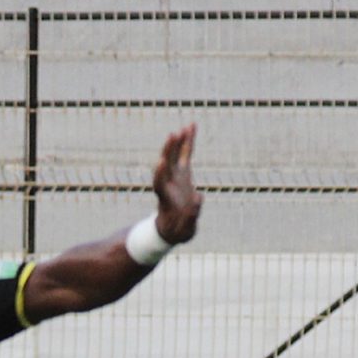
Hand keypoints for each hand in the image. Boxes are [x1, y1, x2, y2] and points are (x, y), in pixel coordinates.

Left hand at [152, 124, 200, 244]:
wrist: (172, 228)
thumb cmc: (177, 231)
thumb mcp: (184, 230)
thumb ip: (191, 216)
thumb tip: (198, 198)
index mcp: (164, 198)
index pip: (159, 184)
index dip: (159, 173)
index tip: (161, 162)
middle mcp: (167, 184)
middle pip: (166, 165)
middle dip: (169, 151)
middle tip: (173, 136)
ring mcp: (174, 176)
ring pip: (175, 156)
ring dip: (179, 142)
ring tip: (186, 127)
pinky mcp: (183, 172)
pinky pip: (186, 154)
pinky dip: (188, 142)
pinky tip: (192, 127)